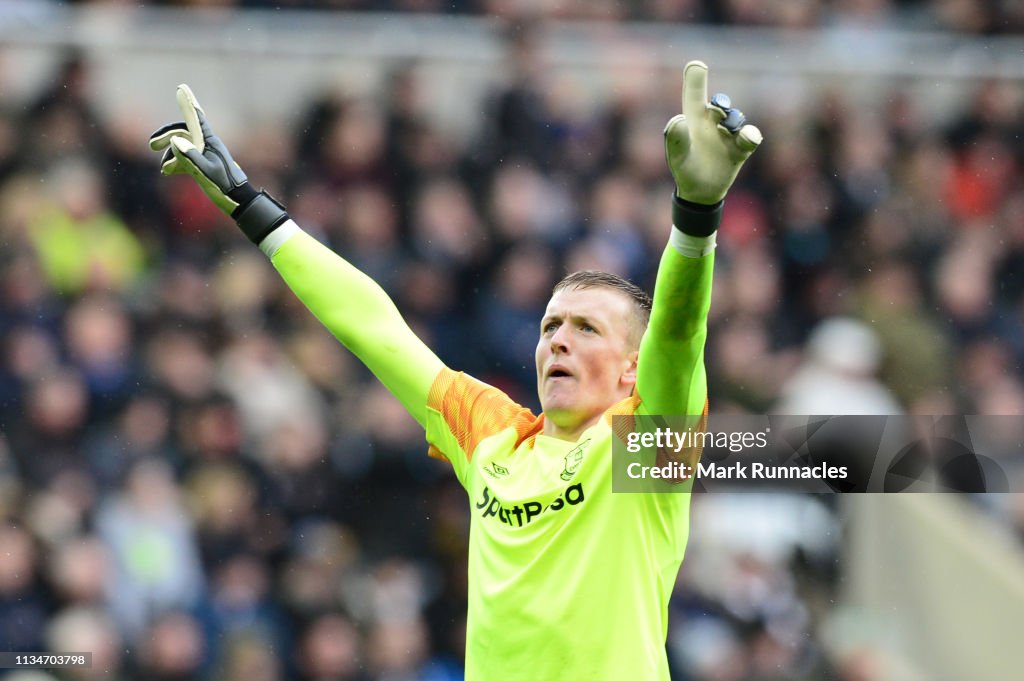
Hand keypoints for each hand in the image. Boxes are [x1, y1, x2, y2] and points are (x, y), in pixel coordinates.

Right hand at [149, 84, 287, 243]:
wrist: (238, 202)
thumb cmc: (224, 186)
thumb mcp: (205, 171)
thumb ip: (189, 156)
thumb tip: (174, 140)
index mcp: (210, 142)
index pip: (196, 117)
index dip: (188, 102)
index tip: (181, 87)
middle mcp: (207, 145)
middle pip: (184, 132)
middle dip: (167, 136)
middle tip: (152, 145)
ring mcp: (206, 155)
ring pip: (183, 146)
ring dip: (170, 155)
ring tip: (164, 169)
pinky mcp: (205, 165)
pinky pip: (187, 158)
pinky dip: (176, 163)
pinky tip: (168, 172)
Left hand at [663, 61, 761, 204]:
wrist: (700, 191)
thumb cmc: (685, 169)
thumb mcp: (677, 156)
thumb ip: (675, 138)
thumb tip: (678, 119)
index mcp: (694, 120)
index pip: (694, 96)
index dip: (695, 79)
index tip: (696, 64)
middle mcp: (712, 123)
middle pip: (719, 104)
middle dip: (720, 103)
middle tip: (716, 107)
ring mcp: (728, 134)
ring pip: (735, 119)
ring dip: (732, 120)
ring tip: (728, 127)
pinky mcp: (741, 149)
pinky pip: (749, 138)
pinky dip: (750, 136)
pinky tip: (748, 137)